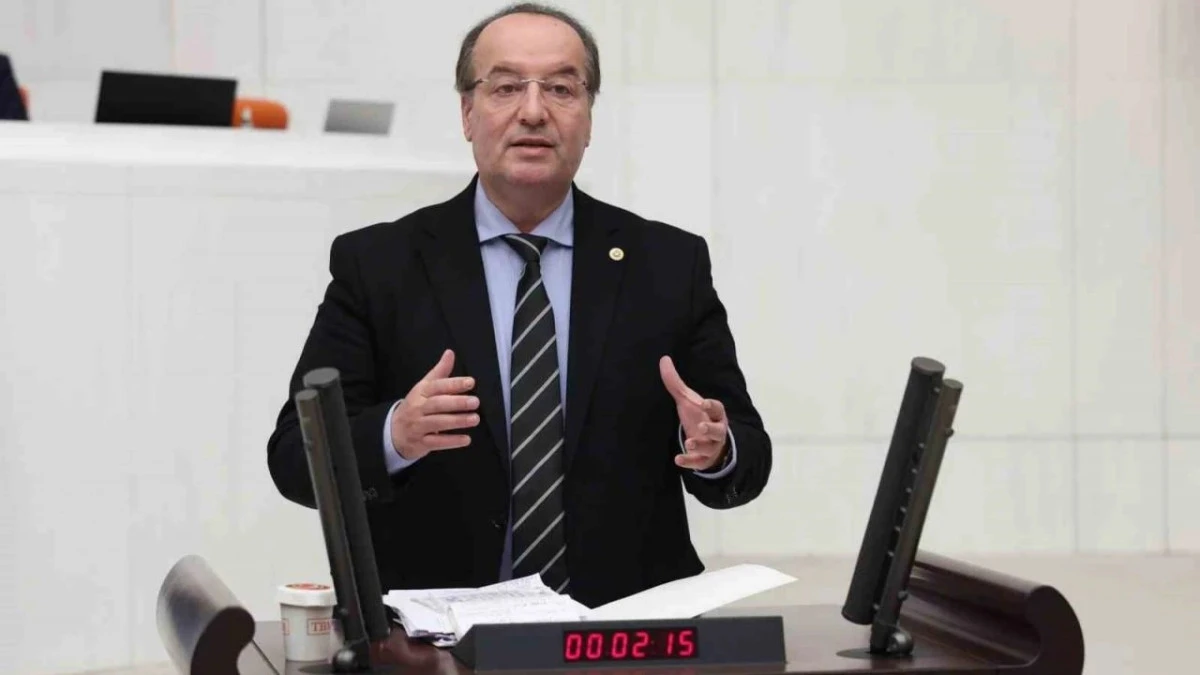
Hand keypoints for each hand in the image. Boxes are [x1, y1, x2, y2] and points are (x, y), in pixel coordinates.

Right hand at [390, 349, 479, 460]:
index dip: (453, 384)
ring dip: (457, 421)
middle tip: (475, 402)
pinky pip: (436, 442)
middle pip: (437, 404)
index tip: (470, 382)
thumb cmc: (415, 407)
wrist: (393, 432)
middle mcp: (418, 408)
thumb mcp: (424, 387)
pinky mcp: (420, 443)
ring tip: (475, 419)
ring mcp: (418, 426)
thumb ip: (440, 371)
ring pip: (437, 423)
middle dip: (456, 402)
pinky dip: (451, 442)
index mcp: (421, 392)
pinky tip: (466, 439)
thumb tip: (450, 352)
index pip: (437, 386)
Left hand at [659, 356, 728, 470]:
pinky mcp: (704, 459)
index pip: (718, 408)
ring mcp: (711, 446)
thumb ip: (675, 382)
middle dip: (710, 429)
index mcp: (714, 414)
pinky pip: (699, 462)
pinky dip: (690, 462)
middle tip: (701, 426)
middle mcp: (716, 430)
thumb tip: (663, 358)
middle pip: (718, 430)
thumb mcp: (687, 400)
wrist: (708, 441)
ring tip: (689, 443)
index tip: (703, 403)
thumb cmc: (698, 416)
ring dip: (700, 446)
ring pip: (710, 447)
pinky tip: (678, 459)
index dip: (712, 406)